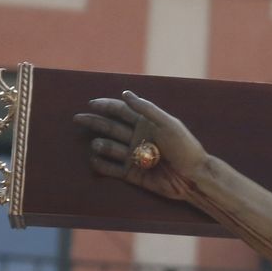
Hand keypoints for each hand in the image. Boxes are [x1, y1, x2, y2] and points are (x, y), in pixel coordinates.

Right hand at [73, 91, 206, 200]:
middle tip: (78, 119)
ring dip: (101, 145)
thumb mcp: (167, 124)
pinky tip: (95, 159)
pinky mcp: (131, 174)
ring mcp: (133, 156)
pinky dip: (101, 165)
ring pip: (109, 147)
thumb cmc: (185, 148)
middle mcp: (137, 138)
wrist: (193, 177)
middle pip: (110, 127)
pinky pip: (111, 169)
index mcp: (145, 124)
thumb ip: (146, 109)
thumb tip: (124, 93)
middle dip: (94, 122)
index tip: (92, 103)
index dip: (106, 106)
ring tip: (100, 145)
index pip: (121, 111)